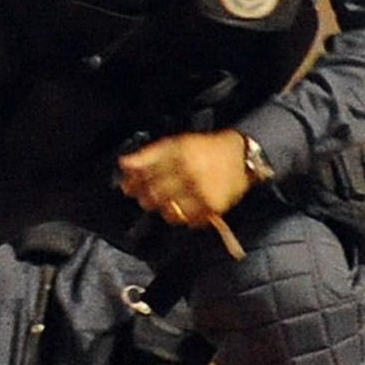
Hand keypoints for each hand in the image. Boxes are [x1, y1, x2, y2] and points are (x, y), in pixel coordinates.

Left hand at [116, 130, 250, 228]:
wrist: (240, 155)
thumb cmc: (206, 149)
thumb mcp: (175, 143)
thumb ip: (148, 155)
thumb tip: (124, 164)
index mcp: (178, 154)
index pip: (145, 173)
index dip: (132, 181)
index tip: (127, 185)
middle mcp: (190, 172)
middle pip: (154, 194)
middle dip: (144, 197)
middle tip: (143, 197)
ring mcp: (202, 191)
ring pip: (169, 212)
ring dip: (163, 209)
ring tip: (167, 202)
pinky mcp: (214, 206)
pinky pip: (190, 221)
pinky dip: (184, 217)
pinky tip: (184, 207)